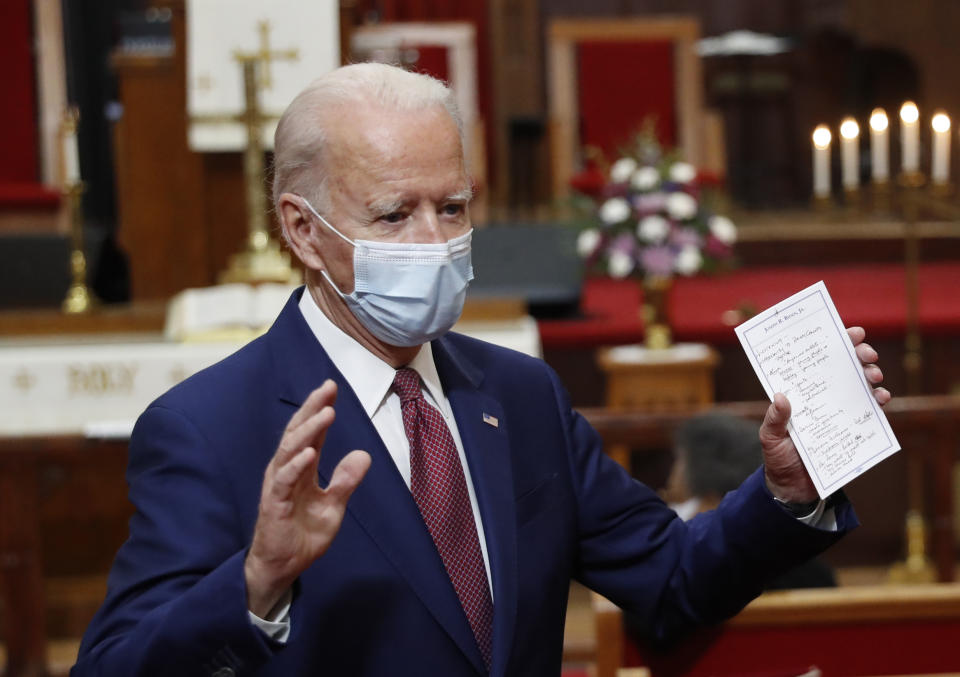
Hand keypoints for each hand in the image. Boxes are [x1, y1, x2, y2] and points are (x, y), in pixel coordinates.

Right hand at [244, 380, 370, 616]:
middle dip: (313, 409)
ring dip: (309, 431)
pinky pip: (283, 481)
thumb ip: (346, 481)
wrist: (283, 567)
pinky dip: (296, 465)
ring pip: (291, 450)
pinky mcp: (273, 504)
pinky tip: (309, 453)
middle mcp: (288, 470)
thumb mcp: (333, 507)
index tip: (332, 387)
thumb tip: (364, 455)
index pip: (312, 432)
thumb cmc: (303, 535)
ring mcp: (279, 485)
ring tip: (326, 413)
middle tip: (327, 388)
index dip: (320, 409)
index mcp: (302, 468)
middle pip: (298, 432)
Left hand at [760, 326, 890, 502]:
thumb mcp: (770, 438)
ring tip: (873, 375)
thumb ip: (775, 420)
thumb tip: (781, 397)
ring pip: (859, 385)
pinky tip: (881, 398)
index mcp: (800, 392)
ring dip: (870, 375)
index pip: (816, 361)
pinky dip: (878, 401)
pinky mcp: (851, 427)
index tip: (851, 333)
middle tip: (866, 354)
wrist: (793, 489)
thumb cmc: (778, 458)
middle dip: (858, 354)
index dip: (835, 343)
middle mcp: (821, 396)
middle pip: (842, 367)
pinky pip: (869, 411)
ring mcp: (838, 410)